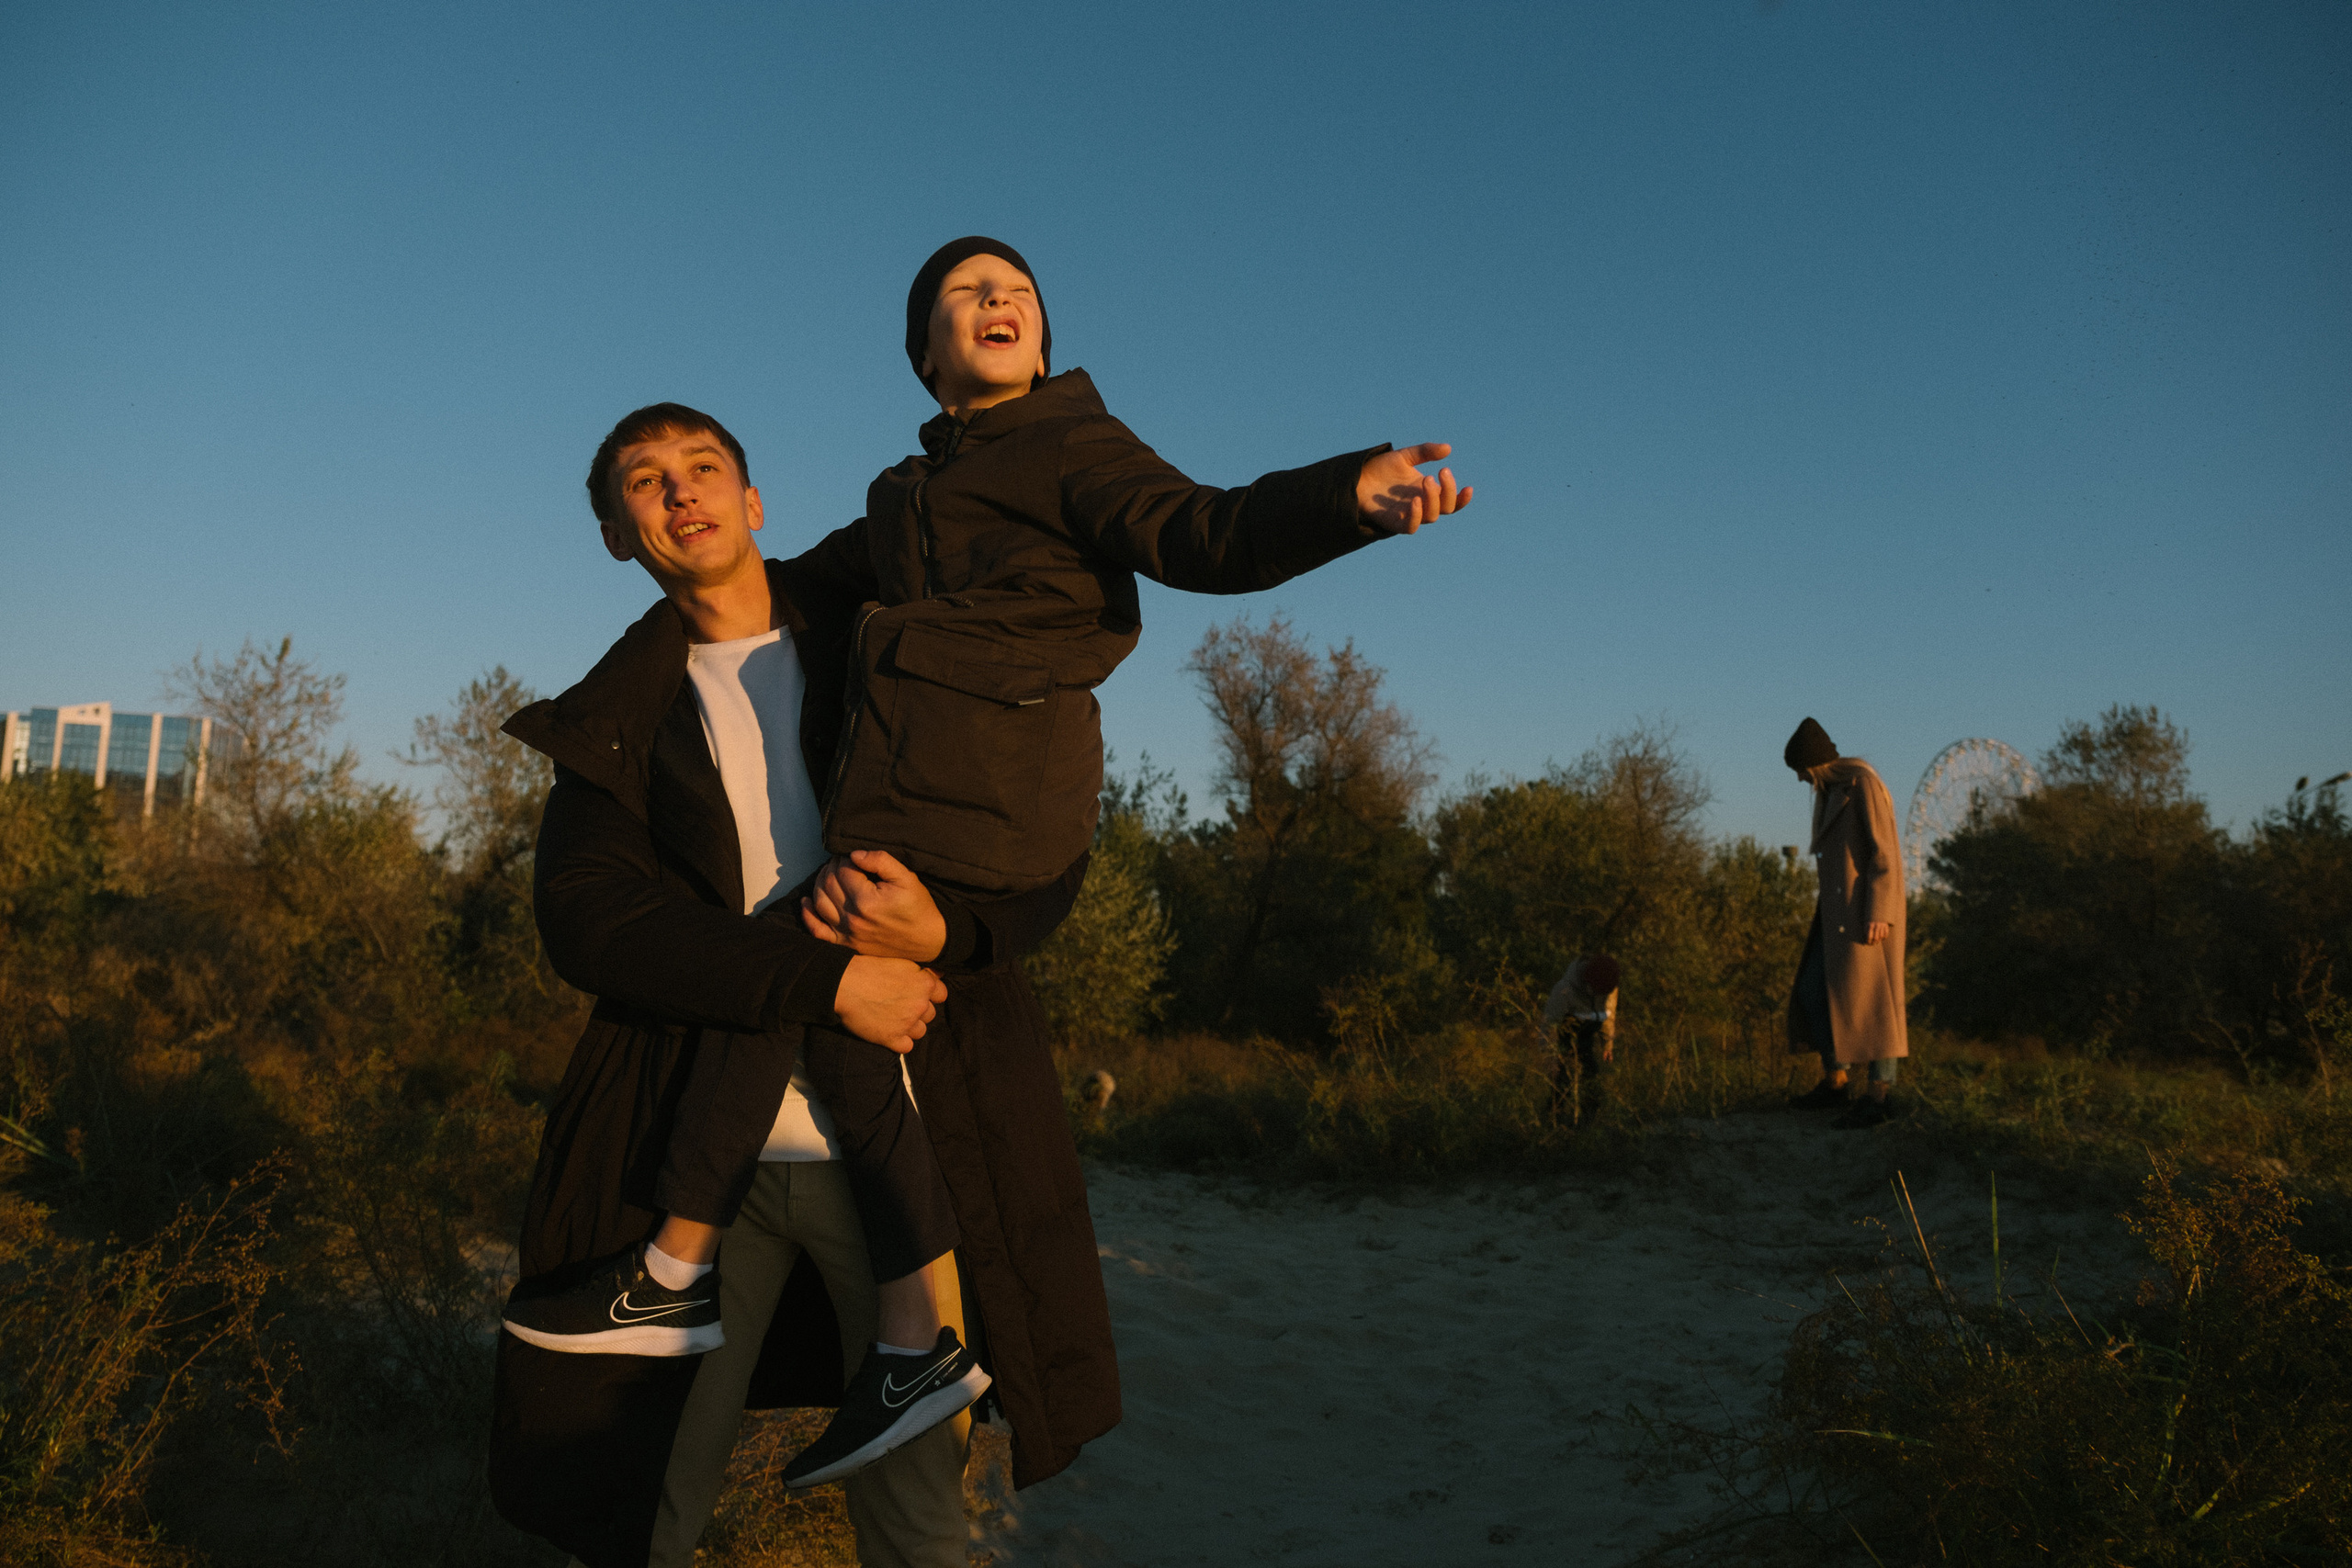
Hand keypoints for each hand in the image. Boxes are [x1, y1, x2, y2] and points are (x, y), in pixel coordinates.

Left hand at [801, 850, 947, 960]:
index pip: (843, 871)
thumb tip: (854, 854)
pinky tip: (806, 902)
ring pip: (819, 903)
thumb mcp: (907, 878)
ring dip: (819, 884)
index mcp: (867, 901)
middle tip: (840, 862)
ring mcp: (847, 933)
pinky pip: (818, 931)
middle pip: (828, 884)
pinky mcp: (846, 943)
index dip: (843, 858)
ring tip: (829, 875)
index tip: (850, 855)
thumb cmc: (918, 908)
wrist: (928, 940)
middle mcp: (852, 918)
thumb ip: (881, 861)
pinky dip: (808, 916)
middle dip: (831, 868)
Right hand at [832, 956, 947, 1053]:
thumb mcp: (900, 962)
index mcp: (925, 983)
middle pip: (930, 1014)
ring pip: (920, 1031)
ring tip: (892, 1019)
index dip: (928, 995)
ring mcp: (907, 1023)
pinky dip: (898, 1041)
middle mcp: (920, 1004)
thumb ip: (921, 971)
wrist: (843, 984)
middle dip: (918, 1011)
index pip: (941, 994)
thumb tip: (938, 975)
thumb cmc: (868, 968)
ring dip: (909, 1027)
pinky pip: (907, 1046)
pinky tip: (887, 1032)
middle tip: (898, 1006)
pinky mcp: (892, 1038)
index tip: (915, 994)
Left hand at [1356, 442, 1472, 534]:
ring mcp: (1409, 514)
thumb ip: (1425, 451)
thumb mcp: (1405, 456)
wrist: (1356, 478)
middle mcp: (1422, 504)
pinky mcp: (1395, 522)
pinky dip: (1416, 516)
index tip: (1468, 488)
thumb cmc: (1381, 469)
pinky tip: (1415, 500)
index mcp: (1427, 492)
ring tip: (1425, 479)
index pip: (1451, 501)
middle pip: (1445, 508)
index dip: (1461, 498)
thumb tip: (1448, 448)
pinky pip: (1411, 527)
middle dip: (1447, 491)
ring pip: (1432, 516)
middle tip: (1438, 473)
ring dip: (1433, 499)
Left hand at [1863, 921, 1890, 945]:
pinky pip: (1886, 934)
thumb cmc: (1869, 921)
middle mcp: (1876, 925)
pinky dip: (1884, 938)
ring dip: (1879, 940)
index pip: (1869, 936)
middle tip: (1873, 944)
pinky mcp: (1886, 925)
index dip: (1868, 941)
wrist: (1877, 913)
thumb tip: (1865, 943)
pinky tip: (1881, 938)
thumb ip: (1865, 933)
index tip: (1868, 943)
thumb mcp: (1865, 925)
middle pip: (1876, 938)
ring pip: (1881, 937)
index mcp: (1870, 925)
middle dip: (1874, 942)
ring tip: (1876, 941)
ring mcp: (1882, 925)